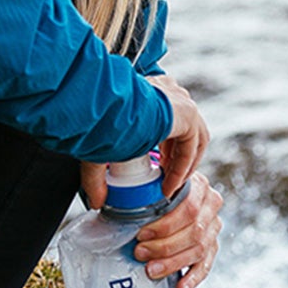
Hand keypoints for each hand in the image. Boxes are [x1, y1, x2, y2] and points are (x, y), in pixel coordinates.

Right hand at [76, 73, 210, 210]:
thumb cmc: (99, 116)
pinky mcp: (188, 114)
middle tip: (162, 174)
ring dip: (181, 164)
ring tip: (169, 184)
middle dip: (173, 154)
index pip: (165, 112)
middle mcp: (168, 90)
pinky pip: (190, 147)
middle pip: (182, 127)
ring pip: (191, 139)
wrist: (108, 106)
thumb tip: (96, 200)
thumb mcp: (101, 144)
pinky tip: (169, 186)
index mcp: (150, 87)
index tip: (154, 160)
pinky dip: (181, 169)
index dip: (163, 140)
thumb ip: (100, 171)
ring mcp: (181, 101)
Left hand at [134, 170, 224, 287]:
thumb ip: (145, 187)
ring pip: (199, 250)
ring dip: (173, 263)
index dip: (165, 224)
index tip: (141, 234)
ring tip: (151, 269)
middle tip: (140, 252)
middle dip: (165, 246)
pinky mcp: (212, 246)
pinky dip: (192, 279)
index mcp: (198, 185)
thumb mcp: (152, 181)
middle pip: (194, 231)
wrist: (170, 193)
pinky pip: (205, 265)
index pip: (188, 208)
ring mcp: (213, 227)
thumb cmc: (157, 188)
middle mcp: (210, 205)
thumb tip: (118, 197)